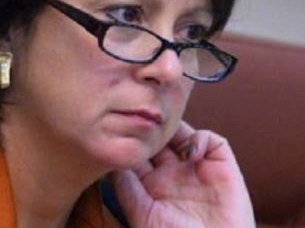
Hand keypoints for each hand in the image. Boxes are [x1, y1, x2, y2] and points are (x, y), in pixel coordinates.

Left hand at [110, 121, 255, 227]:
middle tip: (146, 121)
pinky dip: (202, 138)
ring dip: (175, 127)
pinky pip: (213, 141)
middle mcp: (173, 173)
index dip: (133, 138)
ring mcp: (197, 169)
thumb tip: (114, 158)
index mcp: (151, 184)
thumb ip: (126, 186)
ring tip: (167, 134)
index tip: (126, 128)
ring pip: (183, 133)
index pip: (139, 151)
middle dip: (152, 127)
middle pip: (159, 138)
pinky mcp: (223, 169)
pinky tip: (191, 152)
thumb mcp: (141, 214)